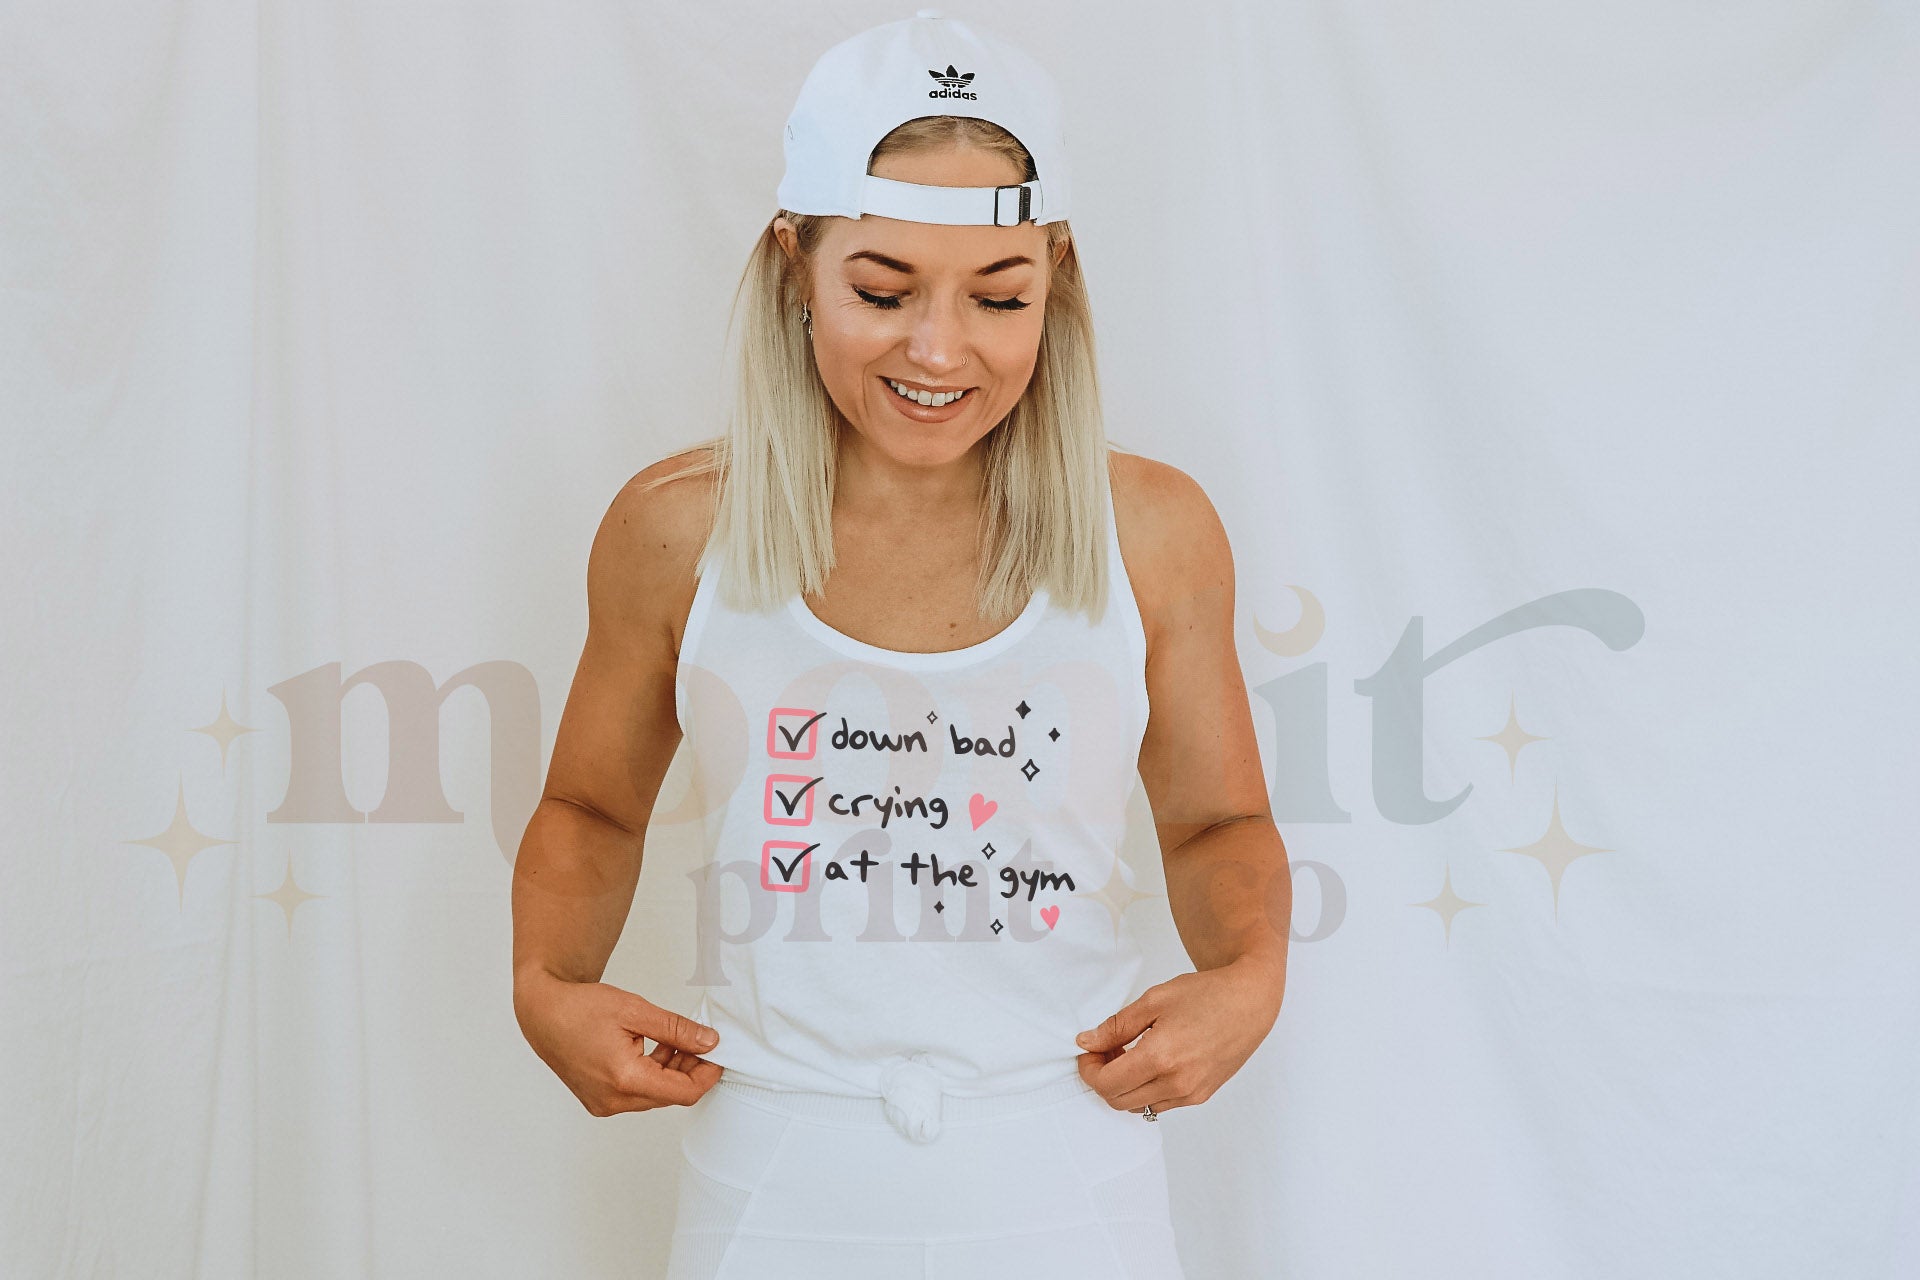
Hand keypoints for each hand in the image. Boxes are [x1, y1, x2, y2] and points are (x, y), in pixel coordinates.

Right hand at [514, 970, 724, 1116]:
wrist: (542, 1013)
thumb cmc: (581, 1008)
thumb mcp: (636, 1010)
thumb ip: (676, 1029)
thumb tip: (709, 1042)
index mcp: (624, 1079)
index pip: (683, 1092)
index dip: (707, 1075)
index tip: (718, 1055)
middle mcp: (613, 1100)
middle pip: (670, 1096)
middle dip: (690, 1070)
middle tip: (700, 1042)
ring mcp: (603, 1104)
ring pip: (654, 1096)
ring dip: (671, 1072)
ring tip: (674, 1041)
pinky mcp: (598, 1100)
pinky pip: (636, 1094)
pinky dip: (651, 1075)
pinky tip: (653, 1049)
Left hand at [1073, 952, 1282, 1114]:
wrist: (1249, 1002)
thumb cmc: (1205, 994)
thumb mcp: (1154, 1000)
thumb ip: (1116, 1026)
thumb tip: (1086, 1042)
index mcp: (1161, 1057)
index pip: (1107, 1084)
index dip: (1089, 1070)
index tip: (1089, 1050)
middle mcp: (1176, 1083)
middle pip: (1118, 1100)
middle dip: (1103, 1077)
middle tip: (1107, 1049)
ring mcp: (1190, 1093)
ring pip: (1138, 1106)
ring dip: (1124, 1086)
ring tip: (1129, 1054)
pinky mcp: (1200, 1096)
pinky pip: (1160, 1104)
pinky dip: (1145, 1089)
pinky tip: (1151, 1063)